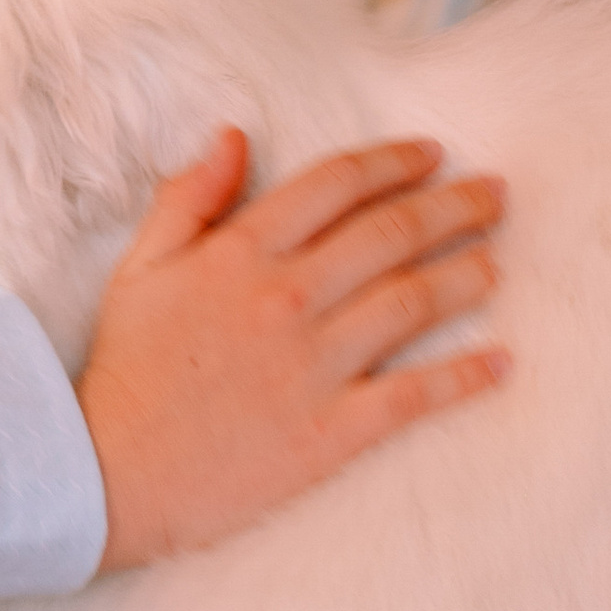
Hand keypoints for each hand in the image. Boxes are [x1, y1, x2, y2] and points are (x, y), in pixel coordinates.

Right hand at [81, 131, 506, 574]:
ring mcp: (313, 365)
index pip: (336, 184)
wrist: (109, 473)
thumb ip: (189, 197)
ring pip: (413, 303)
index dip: (392, 161)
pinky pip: (413, 397)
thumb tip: (233, 136)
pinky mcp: (331, 431)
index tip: (431, 155)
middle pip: (391, 233)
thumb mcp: (140, 266)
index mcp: (241, 253)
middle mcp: (286, 297)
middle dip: (454, 206)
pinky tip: (501, 362)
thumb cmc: (126, 368)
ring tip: (498, 262)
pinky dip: (464, 378)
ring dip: (468, 276)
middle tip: (496, 195)